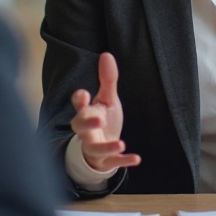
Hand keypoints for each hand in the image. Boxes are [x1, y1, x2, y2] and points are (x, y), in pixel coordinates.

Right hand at [69, 52, 140, 171]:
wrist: (101, 150)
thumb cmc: (103, 120)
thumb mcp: (107, 100)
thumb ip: (107, 80)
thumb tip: (106, 54)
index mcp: (87, 112)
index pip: (78, 106)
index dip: (79, 100)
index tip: (83, 94)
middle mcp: (87, 130)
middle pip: (79, 127)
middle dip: (87, 123)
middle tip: (99, 119)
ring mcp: (94, 146)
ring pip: (94, 148)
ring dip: (107, 146)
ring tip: (121, 143)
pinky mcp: (104, 160)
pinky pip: (112, 162)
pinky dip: (123, 161)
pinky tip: (137, 159)